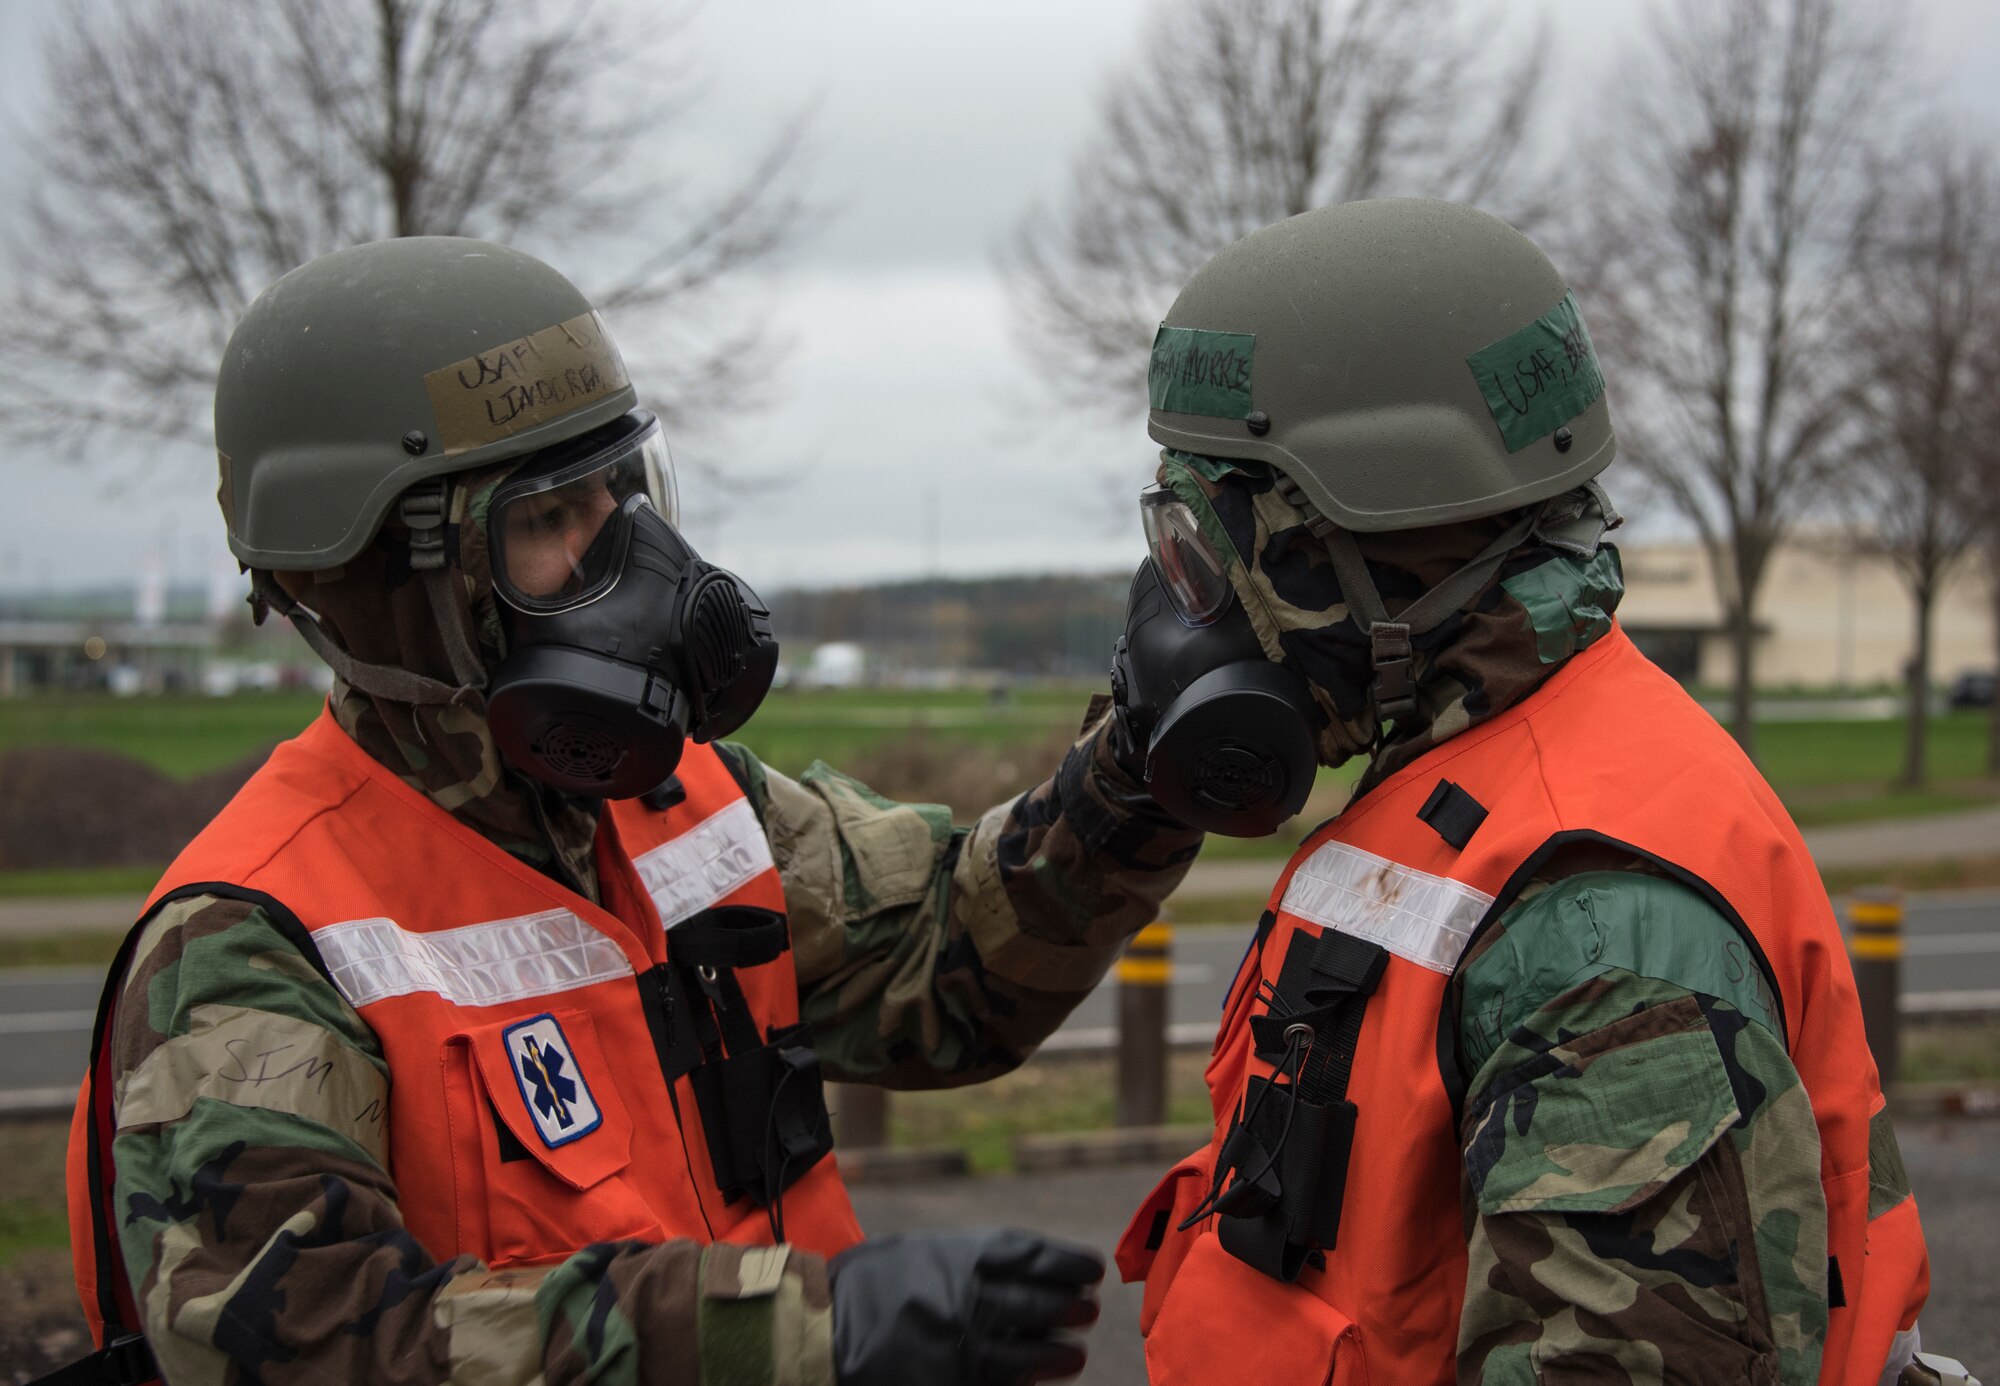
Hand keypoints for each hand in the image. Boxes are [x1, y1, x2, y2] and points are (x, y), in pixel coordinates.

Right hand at [829, 1228, 1103, 1385]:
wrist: (812, 1336)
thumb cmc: (860, 1290)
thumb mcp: (911, 1255)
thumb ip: (960, 1259)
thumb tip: (1017, 1268)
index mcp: (956, 1258)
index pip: (1031, 1256)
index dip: (1067, 1263)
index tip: (1090, 1270)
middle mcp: (965, 1299)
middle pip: (1037, 1304)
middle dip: (1070, 1309)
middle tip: (1088, 1311)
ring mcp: (959, 1348)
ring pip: (1028, 1355)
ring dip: (1058, 1355)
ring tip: (1074, 1354)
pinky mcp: (951, 1384)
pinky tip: (1036, 1384)